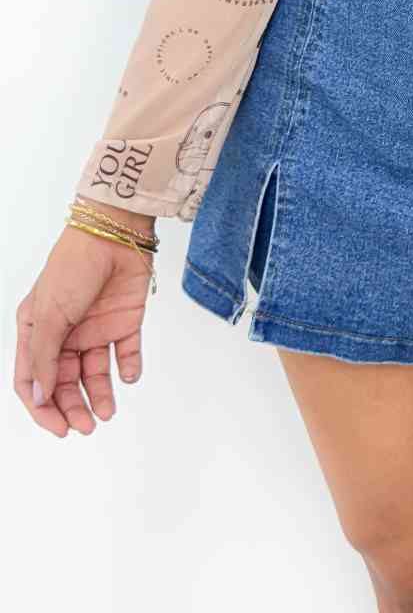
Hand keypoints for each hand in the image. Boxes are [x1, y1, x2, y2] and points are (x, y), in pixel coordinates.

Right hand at [14, 203, 154, 437]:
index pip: (34, 380)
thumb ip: (44, 358)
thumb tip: (40, 398)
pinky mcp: (125, 321)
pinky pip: (126, 353)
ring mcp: (96, 327)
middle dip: (74, 407)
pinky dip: (129, 368)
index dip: (43, 408)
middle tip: (87, 426)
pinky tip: (129, 375)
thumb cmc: (73, 268)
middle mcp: (66, 333)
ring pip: (95, 373)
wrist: (115, 233)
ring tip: (107, 412)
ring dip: (101, 395)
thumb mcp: (48, 315)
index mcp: (37, 330)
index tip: (59, 428)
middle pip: (66, 382)